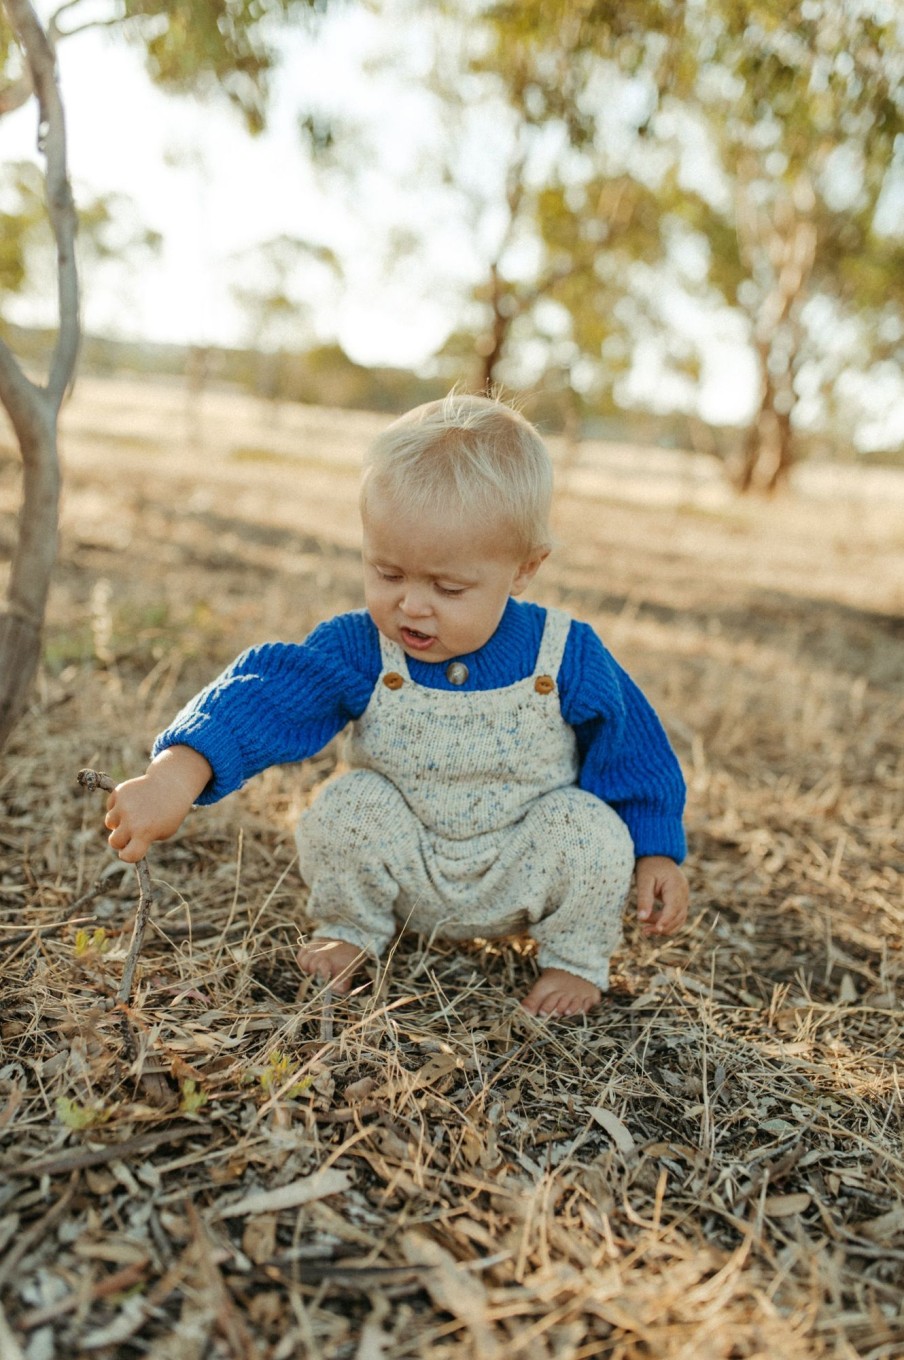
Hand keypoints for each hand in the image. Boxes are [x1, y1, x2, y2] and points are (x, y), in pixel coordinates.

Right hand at [104, 746, 211, 862]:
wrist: (171, 784)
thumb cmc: (170, 813)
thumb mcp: (164, 831)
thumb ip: (144, 841)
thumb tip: (124, 847)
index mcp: (145, 833)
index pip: (128, 855)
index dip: (129, 855)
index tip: (132, 850)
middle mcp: (131, 820)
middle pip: (114, 841)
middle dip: (121, 840)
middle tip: (131, 833)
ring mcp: (123, 805)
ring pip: (110, 822)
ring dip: (118, 822)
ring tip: (134, 813)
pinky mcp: (119, 792)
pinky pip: (110, 806)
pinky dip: (117, 806)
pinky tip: (132, 802)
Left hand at [635, 856, 688, 936]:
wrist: (657, 855)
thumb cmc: (649, 866)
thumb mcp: (643, 880)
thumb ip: (644, 899)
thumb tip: (641, 919)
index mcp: (676, 886)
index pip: (673, 908)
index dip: (665, 921)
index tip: (655, 930)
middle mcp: (683, 893)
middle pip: (677, 916)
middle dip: (662, 927)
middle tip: (644, 932)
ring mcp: (684, 897)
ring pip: (679, 919)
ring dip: (664, 927)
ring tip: (646, 931)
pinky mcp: (680, 900)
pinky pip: (677, 916)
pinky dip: (667, 922)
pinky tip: (653, 926)